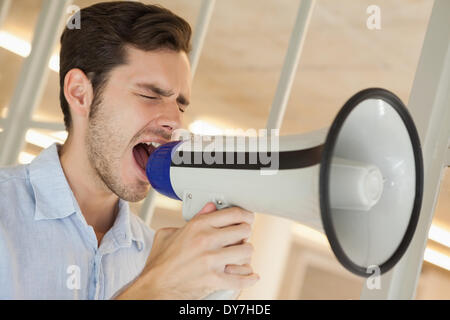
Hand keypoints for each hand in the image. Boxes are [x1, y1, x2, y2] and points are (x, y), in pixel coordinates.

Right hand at [115, 203, 258, 298]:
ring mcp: (211, 260)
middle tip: (243, 236)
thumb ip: (193, 219)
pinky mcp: (214, 280)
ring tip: (241, 255)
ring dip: (246, 254)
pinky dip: (249, 278)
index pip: (232, 213)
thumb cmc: (160, 262)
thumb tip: (210, 208)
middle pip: (244, 230)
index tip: (247, 218)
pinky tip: (252, 275)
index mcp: (197, 226)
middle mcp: (206, 240)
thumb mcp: (170, 233)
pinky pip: (241, 278)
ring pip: (246, 252)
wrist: (154, 287)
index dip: (244, 214)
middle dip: (246, 233)